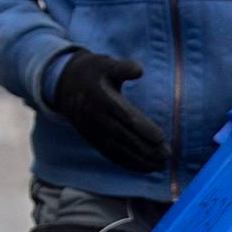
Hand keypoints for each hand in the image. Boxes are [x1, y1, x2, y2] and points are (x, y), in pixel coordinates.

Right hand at [50, 50, 166, 174]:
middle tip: (167, 155)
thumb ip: (122, 67)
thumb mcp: (105, 64)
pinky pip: (110, 154)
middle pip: (122, 136)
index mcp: (100, 97)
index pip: (124, 116)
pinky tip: (146, 168)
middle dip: (145, 148)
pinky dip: (128, 162)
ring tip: (160, 166)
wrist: (64, 84)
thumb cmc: (93, 72)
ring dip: (139, 159)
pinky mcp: (92, 139)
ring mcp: (92, 130)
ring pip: (117, 148)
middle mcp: (95, 116)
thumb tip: (139, 71)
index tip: (161, 138)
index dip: (142, 128)